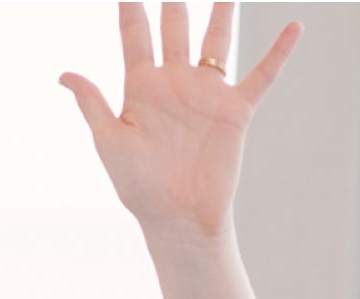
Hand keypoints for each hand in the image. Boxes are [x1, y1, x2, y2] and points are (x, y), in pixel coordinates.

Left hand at [61, 3, 301, 240]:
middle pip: (175, 26)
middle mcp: (174, 82)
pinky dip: (280, 50)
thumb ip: (93, 103)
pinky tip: (295, 26)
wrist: (177, 216)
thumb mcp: (109, 140)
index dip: (131, 7)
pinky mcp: (235, 110)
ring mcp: (206, 93)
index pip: (135, 35)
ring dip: (222, 10)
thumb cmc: (138, 185)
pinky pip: (262, 74)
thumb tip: (64, 75)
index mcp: (141, 87)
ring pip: (216, 39)